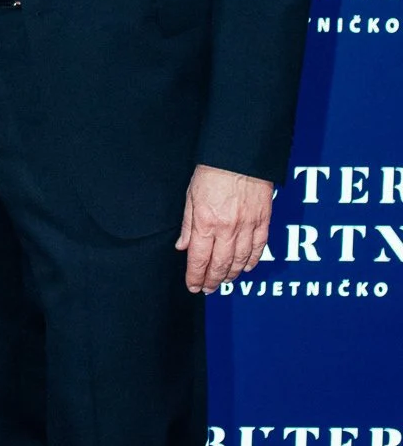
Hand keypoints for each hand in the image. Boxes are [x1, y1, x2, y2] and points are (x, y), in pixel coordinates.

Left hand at [175, 165, 271, 294]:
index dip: (195, 277)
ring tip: (223, 281)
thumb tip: (182, 247)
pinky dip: (252, 261)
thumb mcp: (191, 196)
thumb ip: (188, 225)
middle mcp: (227, 229)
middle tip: (208, 289)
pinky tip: (246, 267)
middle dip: (212, 281)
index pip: (199, 260)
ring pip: (241, 260)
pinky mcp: (263, 221)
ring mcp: (248, 226)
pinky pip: (259, 248)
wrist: (241, 155)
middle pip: (220, 265)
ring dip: (231, 274)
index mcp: (206, 223)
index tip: (193, 286)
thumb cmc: (212, 171)